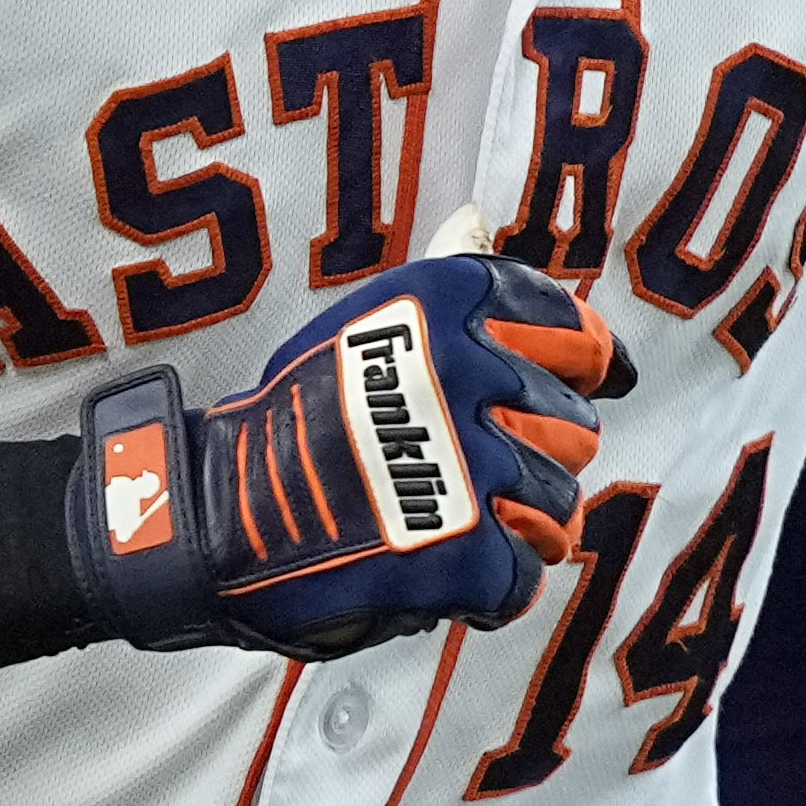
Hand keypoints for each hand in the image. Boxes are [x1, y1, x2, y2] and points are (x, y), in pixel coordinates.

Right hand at [63, 256, 623, 656]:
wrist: (216, 518)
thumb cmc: (291, 422)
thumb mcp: (361, 328)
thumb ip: (442, 286)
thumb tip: (480, 219)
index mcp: (449, 306)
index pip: (576, 334)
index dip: (582, 368)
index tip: (589, 383)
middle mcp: (469, 373)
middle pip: (575, 428)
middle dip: (530, 457)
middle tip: (455, 472)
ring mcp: (472, 466)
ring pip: (558, 507)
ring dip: (512, 526)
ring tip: (439, 524)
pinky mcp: (467, 551)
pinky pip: (524, 574)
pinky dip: (486, 586)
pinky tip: (432, 568)